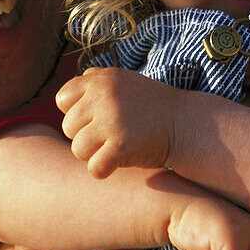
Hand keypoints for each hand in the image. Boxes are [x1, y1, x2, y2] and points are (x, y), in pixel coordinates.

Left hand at [56, 67, 177, 177]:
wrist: (186, 124)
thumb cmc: (152, 106)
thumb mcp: (125, 82)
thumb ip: (96, 81)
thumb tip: (70, 88)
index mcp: (101, 79)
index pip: (62, 99)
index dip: (77, 113)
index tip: (96, 119)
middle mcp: (104, 96)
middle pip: (68, 127)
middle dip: (86, 136)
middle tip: (110, 136)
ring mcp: (112, 121)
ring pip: (78, 149)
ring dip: (94, 154)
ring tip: (115, 147)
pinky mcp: (121, 146)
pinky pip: (94, 168)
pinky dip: (104, 170)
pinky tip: (118, 163)